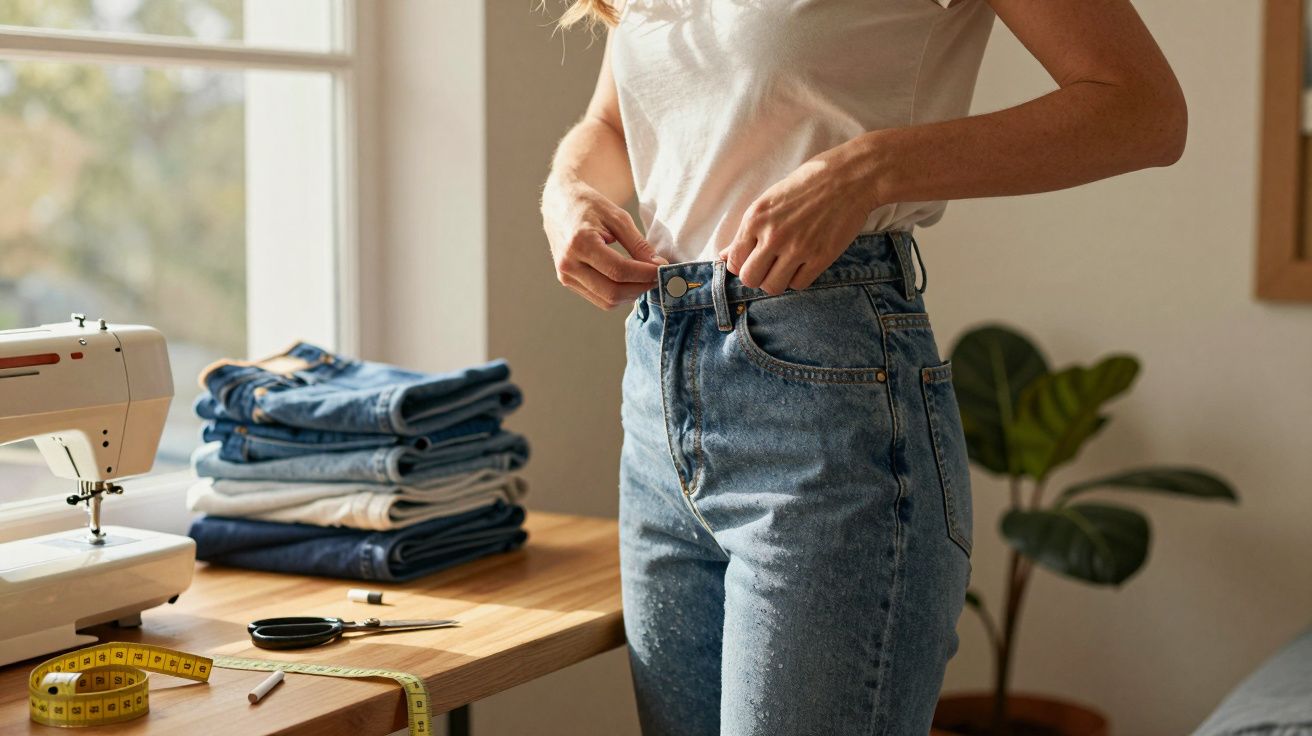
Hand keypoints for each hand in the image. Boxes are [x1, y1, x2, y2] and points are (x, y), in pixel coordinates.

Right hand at [542, 178, 665, 309]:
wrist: (560, 204)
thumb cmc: (590, 206)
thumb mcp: (618, 217)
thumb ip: (638, 244)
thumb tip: (658, 267)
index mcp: (579, 243)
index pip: (618, 270)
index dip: (645, 274)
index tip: (664, 269)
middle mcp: (568, 264)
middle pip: (612, 292)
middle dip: (641, 288)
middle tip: (658, 277)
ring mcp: (566, 276)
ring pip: (607, 301)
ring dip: (631, 294)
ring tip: (645, 278)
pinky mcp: (568, 281)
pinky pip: (599, 299)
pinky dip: (619, 294)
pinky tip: (630, 281)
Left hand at [720, 142, 875, 294]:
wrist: (849, 178)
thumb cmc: (807, 184)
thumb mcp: (769, 200)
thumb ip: (747, 231)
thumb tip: (724, 255)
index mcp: (755, 218)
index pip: (734, 261)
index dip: (741, 265)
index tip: (751, 260)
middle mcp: (773, 235)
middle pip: (750, 279)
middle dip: (756, 276)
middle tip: (767, 267)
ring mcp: (797, 248)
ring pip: (773, 287)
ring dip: (776, 281)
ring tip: (784, 267)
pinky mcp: (820, 257)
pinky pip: (799, 285)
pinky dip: (798, 279)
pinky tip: (802, 264)